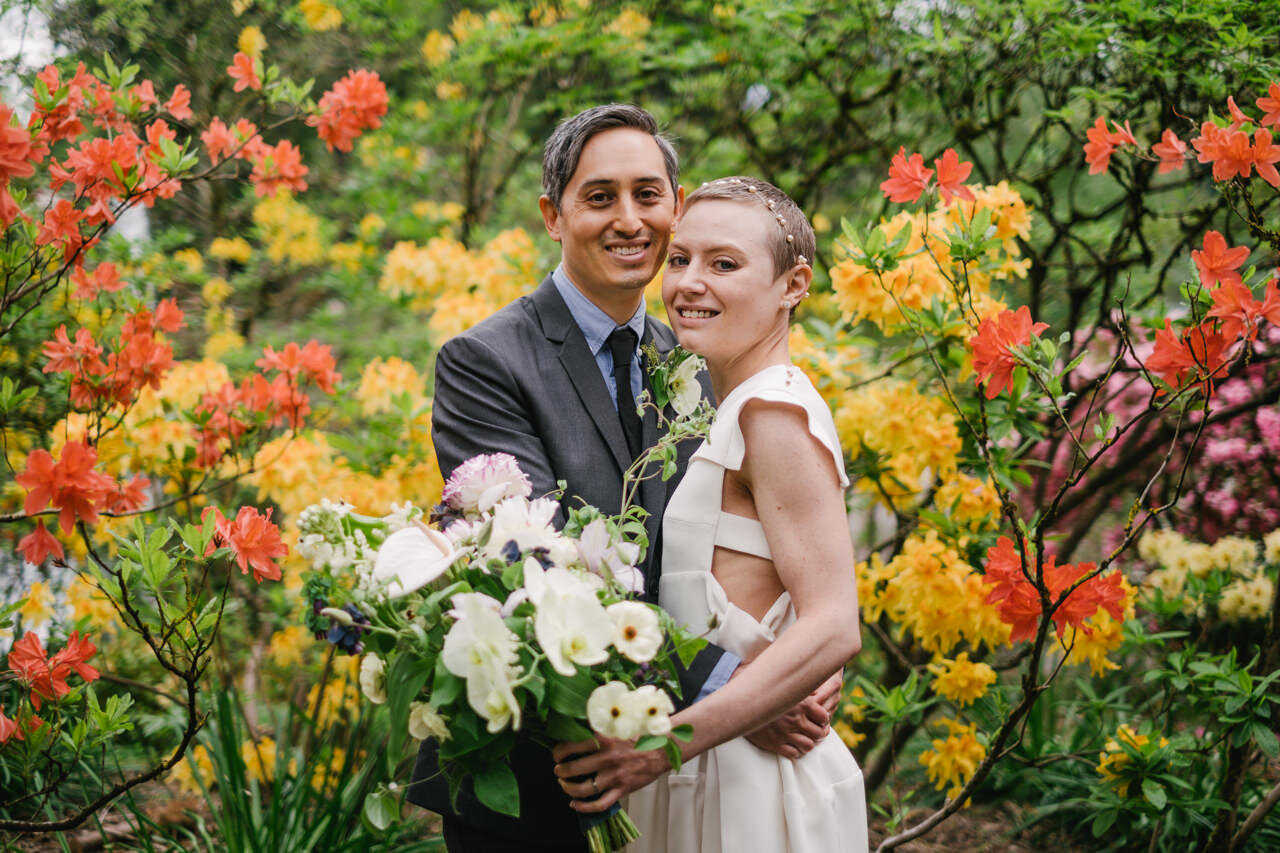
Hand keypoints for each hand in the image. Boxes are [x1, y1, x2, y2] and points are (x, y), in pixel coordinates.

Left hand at [551, 737, 670, 813]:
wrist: (662, 750)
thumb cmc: (640, 737)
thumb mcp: (618, 725)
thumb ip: (600, 725)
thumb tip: (579, 722)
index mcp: (605, 739)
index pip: (572, 745)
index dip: (559, 751)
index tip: (557, 753)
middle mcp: (607, 758)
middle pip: (573, 768)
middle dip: (560, 771)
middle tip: (558, 769)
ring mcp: (614, 776)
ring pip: (583, 789)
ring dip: (568, 788)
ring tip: (564, 784)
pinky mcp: (621, 789)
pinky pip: (599, 804)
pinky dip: (584, 807)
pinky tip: (575, 804)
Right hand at [745, 670, 842, 758]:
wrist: (738, 703)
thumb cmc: (761, 689)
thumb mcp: (783, 683)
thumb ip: (801, 688)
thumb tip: (816, 692)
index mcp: (801, 703)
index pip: (824, 717)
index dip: (824, 720)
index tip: (821, 720)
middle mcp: (796, 719)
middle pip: (819, 734)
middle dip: (820, 734)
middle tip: (816, 732)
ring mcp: (786, 733)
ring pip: (809, 746)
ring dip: (810, 743)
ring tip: (806, 739)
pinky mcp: (775, 744)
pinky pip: (794, 753)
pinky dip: (797, 751)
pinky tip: (794, 745)